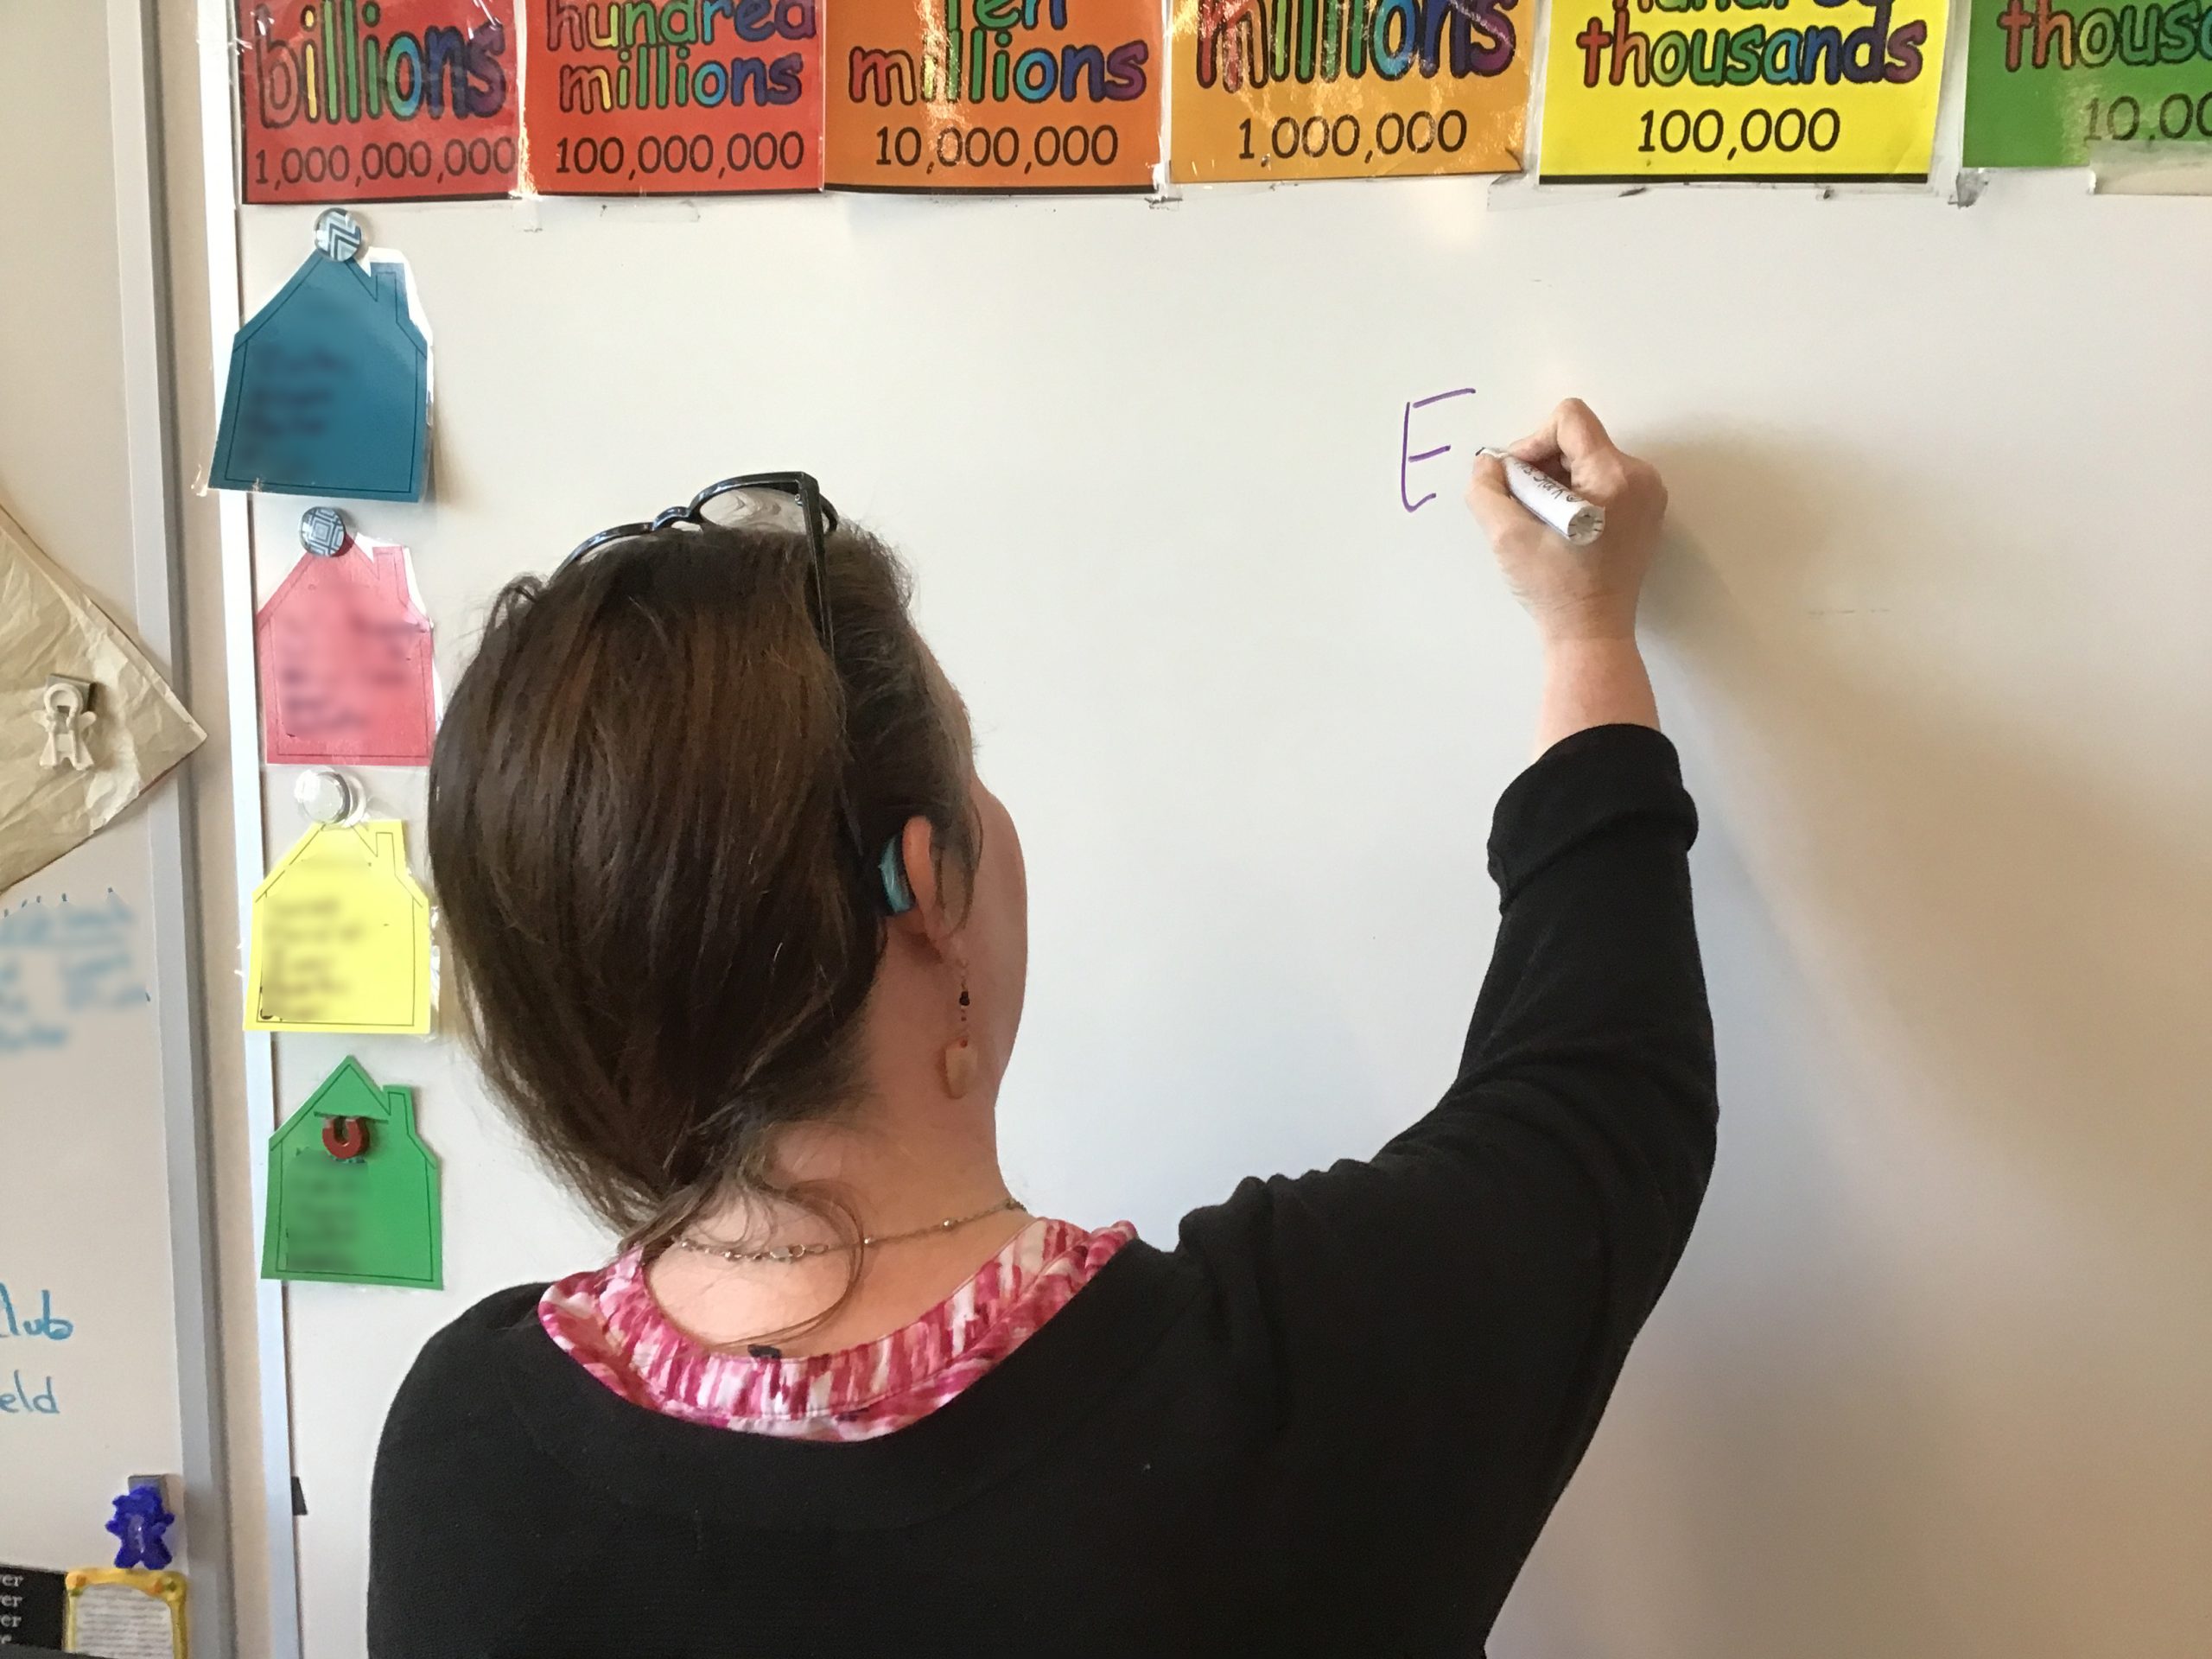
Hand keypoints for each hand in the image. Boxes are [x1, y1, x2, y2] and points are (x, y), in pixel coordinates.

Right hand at [1465, 399, 1667, 646]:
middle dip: (1543, 466)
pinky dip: (1575, 493)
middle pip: (1579, 438)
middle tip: (1524, 507)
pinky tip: (1562, 528)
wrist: (1592, 633)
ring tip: (1541, 521)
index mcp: (1614, 476)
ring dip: (1556, 480)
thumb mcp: (1506, 537)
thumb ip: (1487, 489)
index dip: (1532, 442)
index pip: (1569, 419)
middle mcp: (1640, 477)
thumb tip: (1488, 463)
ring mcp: (1648, 494)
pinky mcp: (1645, 509)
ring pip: (1589, 458)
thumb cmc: (1555, 590)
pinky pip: (1603, 478)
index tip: (1518, 481)